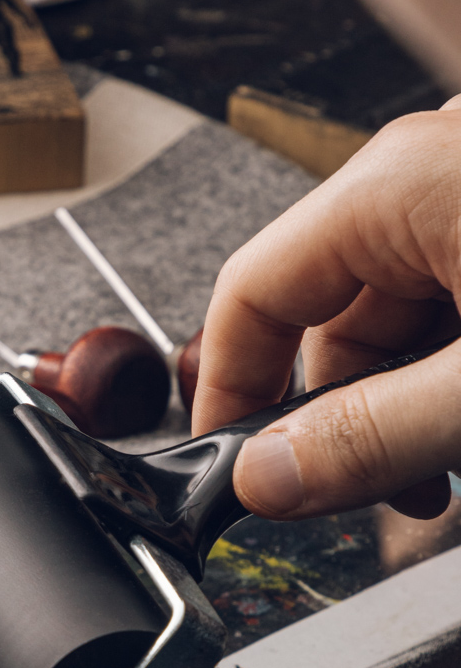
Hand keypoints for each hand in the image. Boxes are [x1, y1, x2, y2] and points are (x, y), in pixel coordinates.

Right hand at [193, 102, 460, 520]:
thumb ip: (375, 438)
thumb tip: (269, 478)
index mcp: (398, 183)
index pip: (251, 294)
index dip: (229, 393)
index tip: (238, 473)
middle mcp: (429, 171)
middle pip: (327, 318)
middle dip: (346, 420)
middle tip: (381, 496)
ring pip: (397, 322)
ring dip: (407, 406)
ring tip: (445, 471)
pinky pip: (452, 304)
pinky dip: (450, 373)